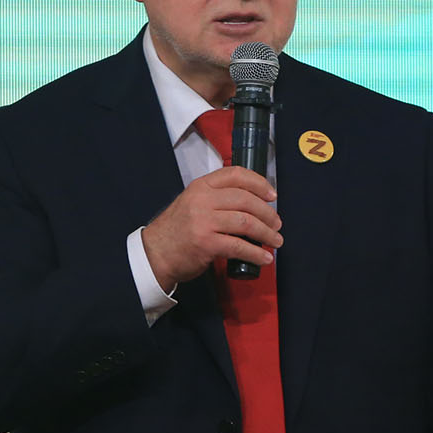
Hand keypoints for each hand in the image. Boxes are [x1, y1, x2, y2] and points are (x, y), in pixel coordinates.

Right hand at [140, 166, 280, 290]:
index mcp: (201, 186)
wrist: (156, 254)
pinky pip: (239, 246)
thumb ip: (216, 198)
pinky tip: (264, 258)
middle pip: (246, 200)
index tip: (271, 194)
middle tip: (276, 223)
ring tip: (275, 240)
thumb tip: (253, 204)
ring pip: (246, 222)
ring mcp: (204, 221)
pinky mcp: (206, 243)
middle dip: (268, 213)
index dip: (259, 183)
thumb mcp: (192, 203)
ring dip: (267, 233)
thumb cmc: (178, 231)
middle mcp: (202, 200)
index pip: (235, 174)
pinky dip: (256, 253)